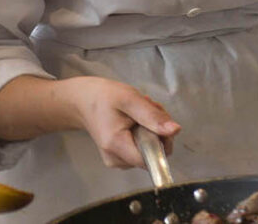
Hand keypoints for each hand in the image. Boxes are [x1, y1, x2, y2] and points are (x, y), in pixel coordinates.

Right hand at [65, 76, 180, 168]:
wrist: (82, 100)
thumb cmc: (103, 96)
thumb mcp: (129, 99)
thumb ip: (152, 116)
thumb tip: (175, 131)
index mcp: (116, 146)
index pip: (152, 159)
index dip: (161, 140)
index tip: (154, 119)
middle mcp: (116, 160)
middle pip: (153, 154)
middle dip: (157, 130)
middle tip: (146, 108)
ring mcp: (117, 161)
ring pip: (149, 151)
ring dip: (151, 130)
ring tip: (138, 113)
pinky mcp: (119, 158)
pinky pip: (141, 150)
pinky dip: (144, 135)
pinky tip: (134, 121)